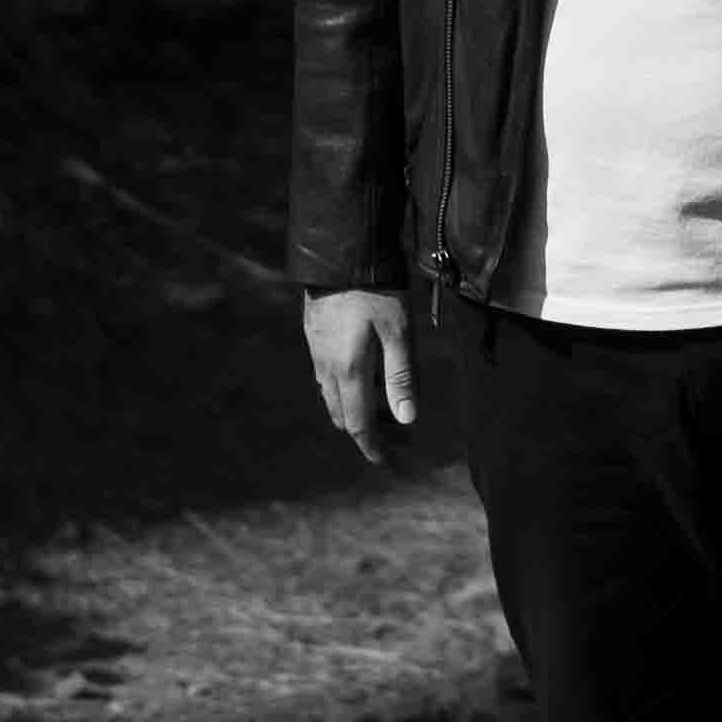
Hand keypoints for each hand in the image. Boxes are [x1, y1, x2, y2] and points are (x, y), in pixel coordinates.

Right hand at [303, 288, 420, 464]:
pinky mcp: (314, 341)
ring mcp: (317, 355)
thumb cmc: (376, 293)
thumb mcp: (399, 333)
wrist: (340, 257)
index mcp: (349, 372)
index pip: (358, 424)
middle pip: (344, 416)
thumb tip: (407, 420)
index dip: (373, 447)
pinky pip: (326, 380)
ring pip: (332, 399)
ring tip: (385, 411)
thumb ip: (402, 378)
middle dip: (368, 432)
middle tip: (398, 437)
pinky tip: (363, 383)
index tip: (386, 463)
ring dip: (356, 412)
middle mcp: (327, 369)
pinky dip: (345, 393)